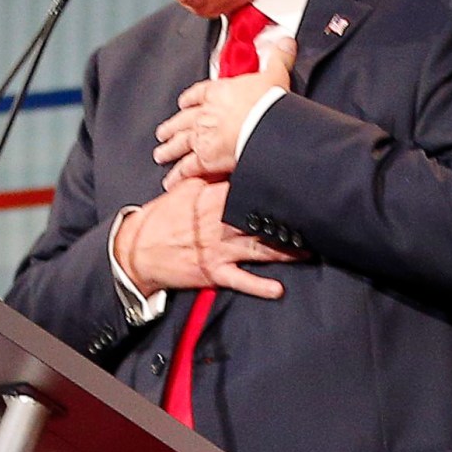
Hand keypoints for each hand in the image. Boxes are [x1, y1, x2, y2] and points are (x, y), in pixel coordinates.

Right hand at [112, 177, 303, 299]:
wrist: (137, 250)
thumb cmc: (162, 218)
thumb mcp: (183, 190)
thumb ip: (208, 176)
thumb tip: (229, 162)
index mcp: (213, 201)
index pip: (250, 191)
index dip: (275, 190)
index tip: (299, 188)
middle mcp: (220, 225)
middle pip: (260, 221)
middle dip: (288, 223)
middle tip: (314, 220)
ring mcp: (218, 250)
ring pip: (258, 250)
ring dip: (284, 252)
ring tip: (308, 250)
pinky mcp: (213, 272)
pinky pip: (240, 280)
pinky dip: (259, 286)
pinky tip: (277, 289)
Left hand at [154, 37, 296, 189]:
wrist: (263, 126)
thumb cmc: (267, 103)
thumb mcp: (275, 74)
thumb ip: (278, 58)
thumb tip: (285, 41)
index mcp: (218, 92)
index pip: (199, 93)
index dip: (190, 99)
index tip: (184, 102)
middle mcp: (205, 114)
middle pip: (183, 121)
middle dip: (172, 127)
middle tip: (163, 133)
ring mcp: (202, 136)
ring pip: (180, 143)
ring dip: (170, 149)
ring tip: (161, 154)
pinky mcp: (205, 159)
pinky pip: (187, 168)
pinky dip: (178, 175)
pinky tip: (172, 180)